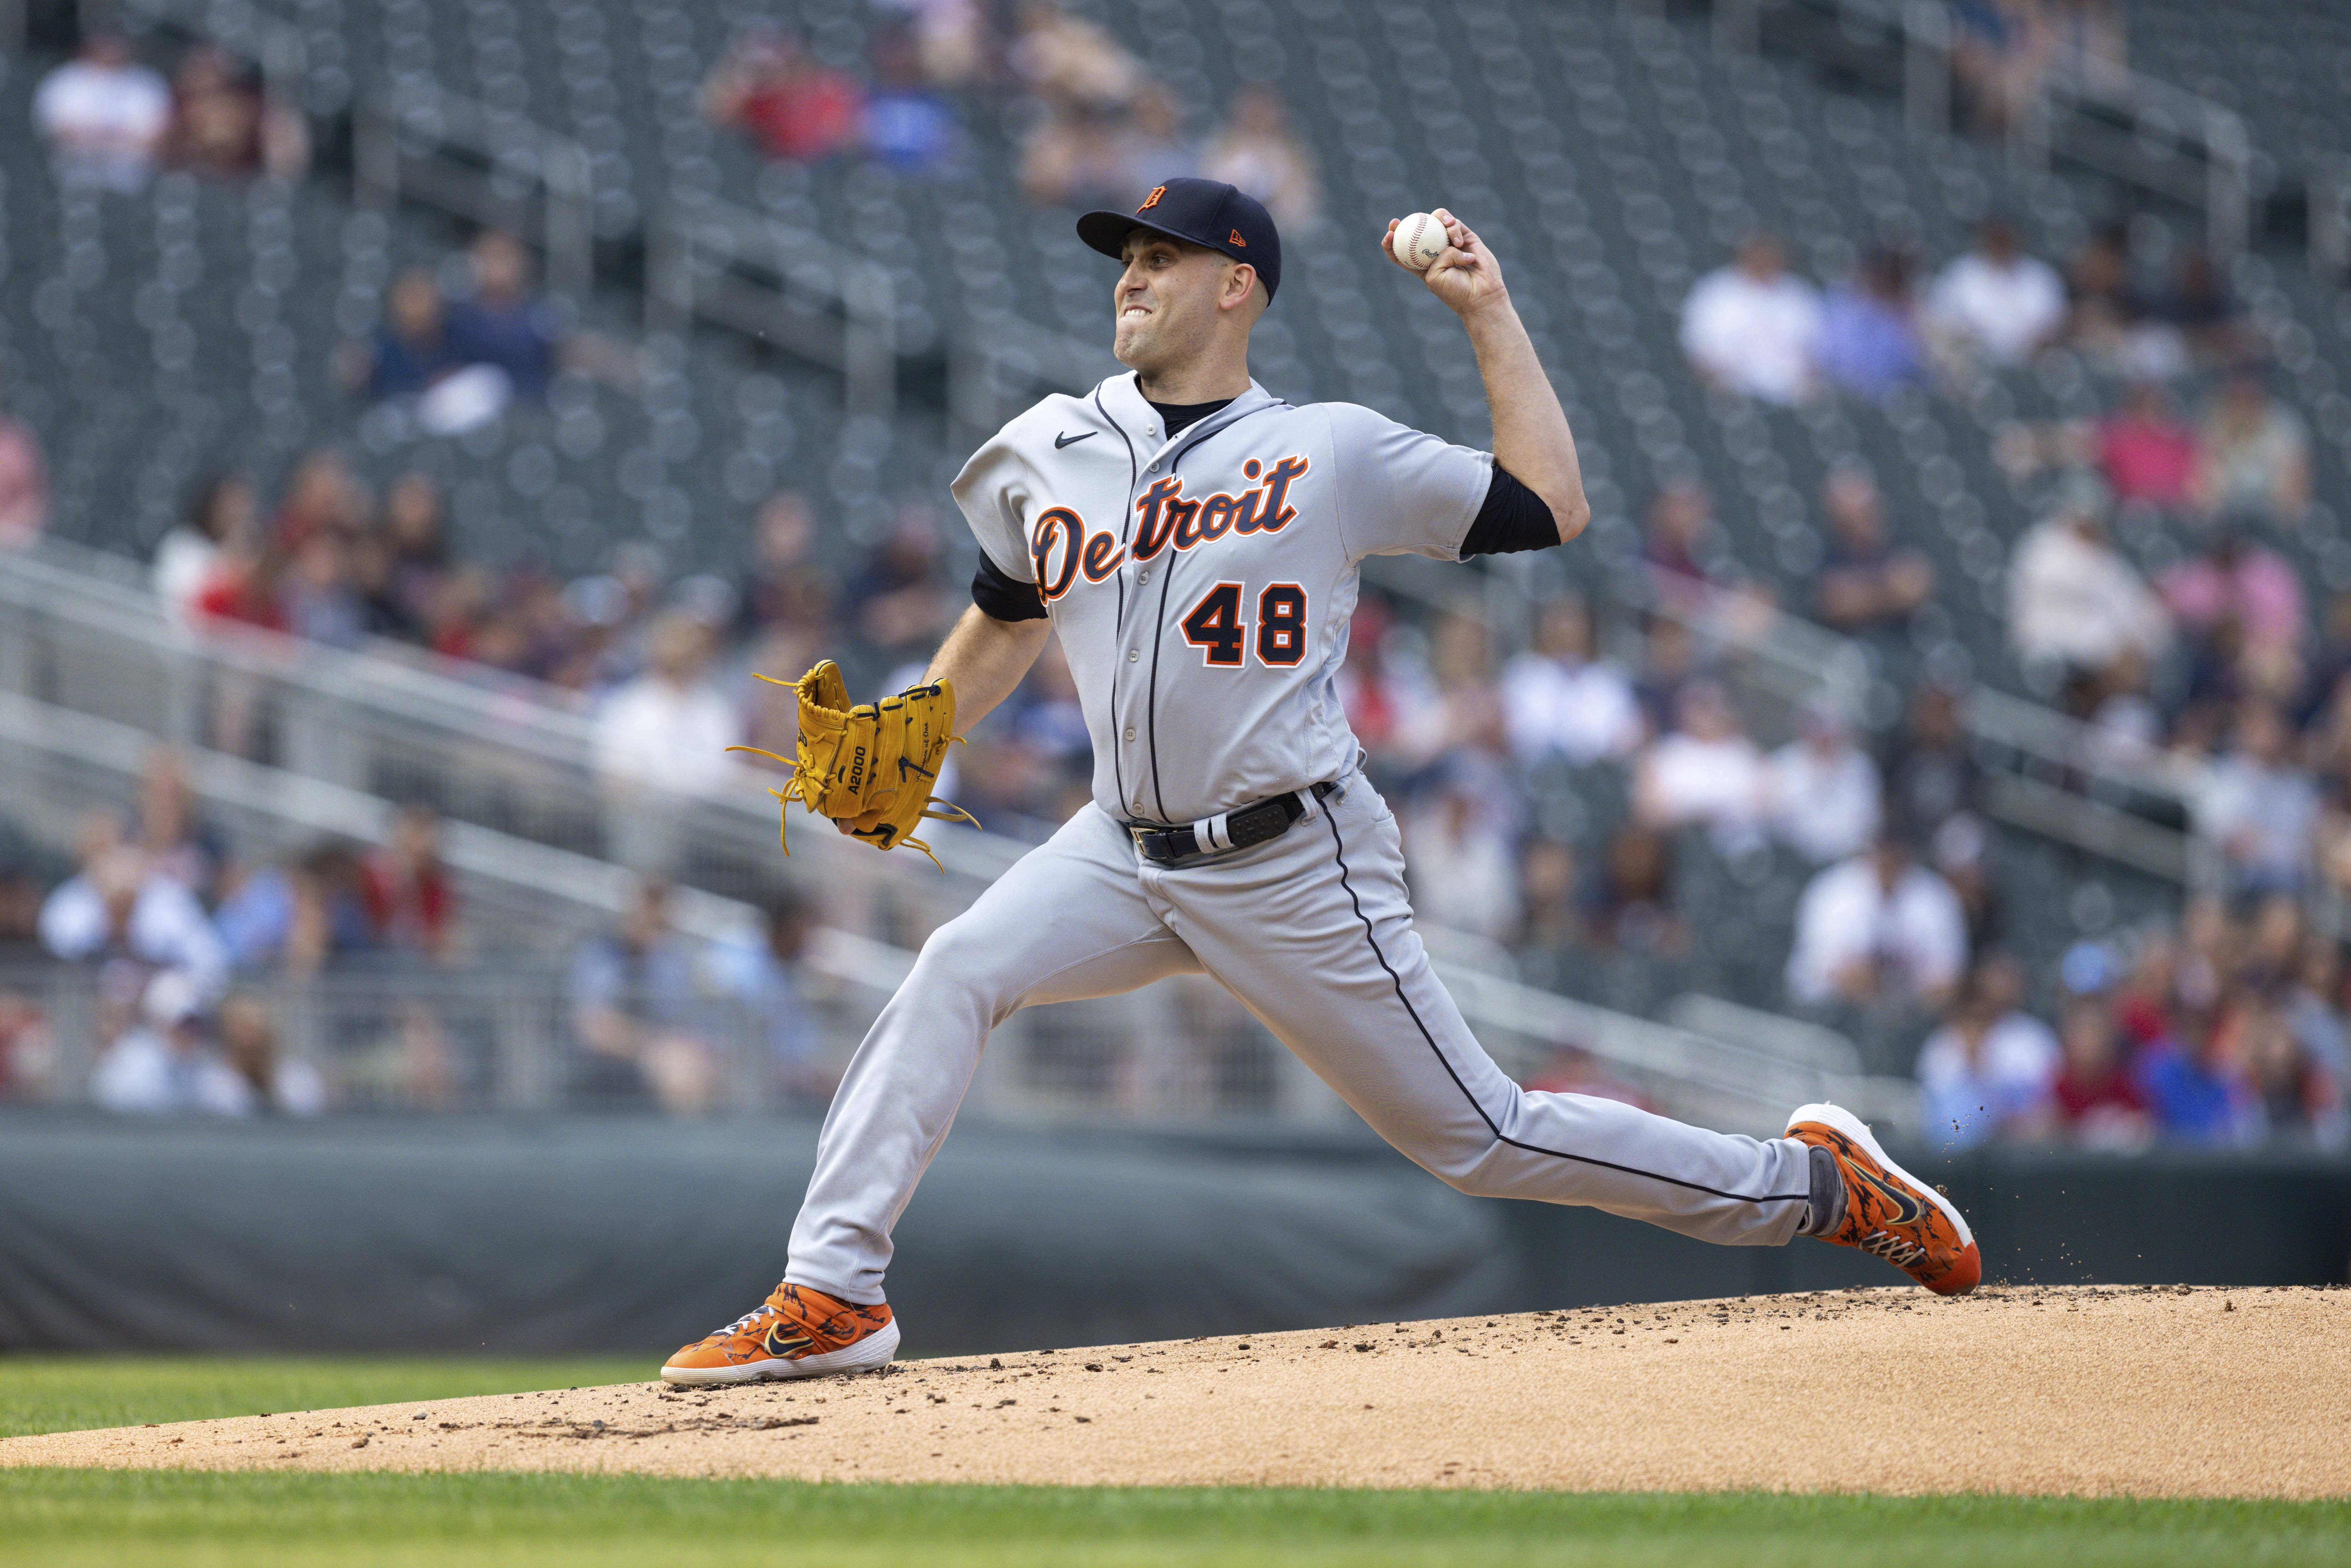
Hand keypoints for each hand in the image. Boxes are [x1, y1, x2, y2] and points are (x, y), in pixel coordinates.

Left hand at [1382, 209, 1508, 319]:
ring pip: (1436, 222)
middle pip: (1417, 231)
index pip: (1401, 251)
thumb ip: (1433, 257)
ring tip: (1450, 238)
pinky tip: (1458, 242)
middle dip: (1405, 223)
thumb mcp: (1434, 277)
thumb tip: (1445, 243)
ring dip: (1439, 224)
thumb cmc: (1455, 291)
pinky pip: (1454, 224)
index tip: (1389, 234)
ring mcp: (1449, 242)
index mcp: (1421, 264)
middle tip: (1398, 222)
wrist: (1481, 295)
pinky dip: (1454, 229)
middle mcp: (1434, 251)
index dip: (1391, 242)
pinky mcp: (1465, 236)